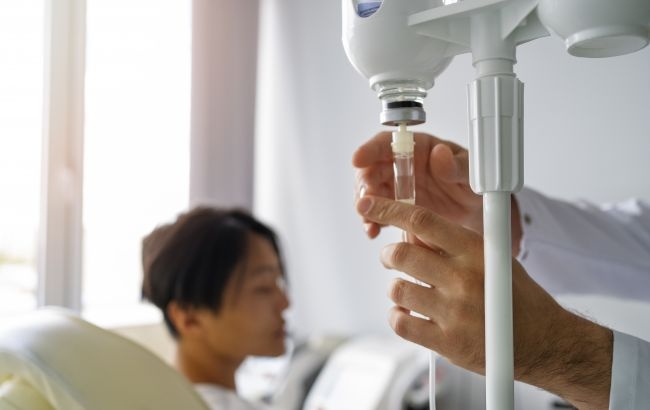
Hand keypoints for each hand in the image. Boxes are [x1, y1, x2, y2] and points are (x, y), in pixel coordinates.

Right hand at [353, 131, 522, 253]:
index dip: (370, 150)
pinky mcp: (397, 208)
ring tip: (369, 220)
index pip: (388, 143)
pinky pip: (378, 213)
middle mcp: (403, 166)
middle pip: (372, 169)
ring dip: (365, 205)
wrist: (478, 211)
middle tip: (365, 197)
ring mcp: (398, 188)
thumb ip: (456, 164)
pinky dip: (371, 221)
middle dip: (364, 183)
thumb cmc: (475, 184)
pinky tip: (373, 230)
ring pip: (370, 193)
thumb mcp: (471, 172)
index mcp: (418, 148)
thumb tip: (440, 154)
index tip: (358, 159)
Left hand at [356, 195, 612, 408]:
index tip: (367, 205)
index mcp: (475, 251)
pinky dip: (400, 317)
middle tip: (394, 258)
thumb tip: (414, 232)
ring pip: (396, 290)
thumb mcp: (494, 257)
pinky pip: (401, 323)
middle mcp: (463, 279)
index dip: (389, 209)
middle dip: (390, 255)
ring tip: (413, 291)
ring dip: (398, 288)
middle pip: (400, 255)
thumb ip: (455, 244)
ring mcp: (454, 313)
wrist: (544, 341)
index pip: (422, 221)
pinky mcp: (447, 343)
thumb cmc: (516, 297)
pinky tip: (412, 314)